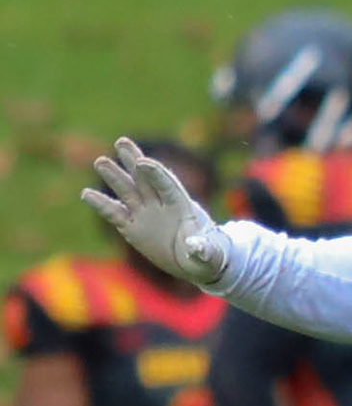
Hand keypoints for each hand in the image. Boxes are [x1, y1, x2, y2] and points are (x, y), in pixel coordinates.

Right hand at [83, 141, 230, 285]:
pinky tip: (86, 193)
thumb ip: (204, 249)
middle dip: (134, 160)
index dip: (155, 173)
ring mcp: (145, 213)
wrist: (193, 263)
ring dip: (114, 176)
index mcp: (182, 205)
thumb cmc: (208, 255)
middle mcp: (160, 204)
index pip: (166, 184)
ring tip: (100, 161)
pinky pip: (114, 213)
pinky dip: (101, 204)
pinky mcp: (132, 227)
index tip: (143, 162)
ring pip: (127, 191)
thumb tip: (195, 245)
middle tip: (122, 142)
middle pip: (145, 178)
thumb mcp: (210, 254)